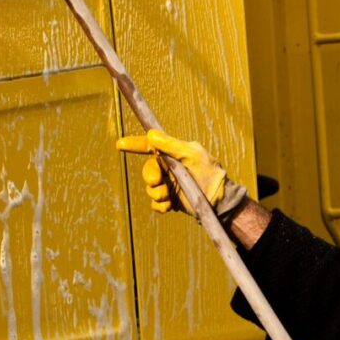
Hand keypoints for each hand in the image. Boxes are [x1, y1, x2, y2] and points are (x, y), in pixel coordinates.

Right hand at [116, 129, 246, 218]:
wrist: (219, 201)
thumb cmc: (209, 173)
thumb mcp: (192, 155)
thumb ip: (171, 145)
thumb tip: (151, 133)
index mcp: (173, 154)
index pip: (150, 147)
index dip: (135, 145)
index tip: (120, 144)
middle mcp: (169, 169)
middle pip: (148, 170)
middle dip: (150, 176)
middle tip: (156, 180)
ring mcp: (169, 185)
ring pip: (150, 188)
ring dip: (157, 193)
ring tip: (169, 196)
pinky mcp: (170, 202)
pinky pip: (155, 204)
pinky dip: (160, 206)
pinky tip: (170, 206)